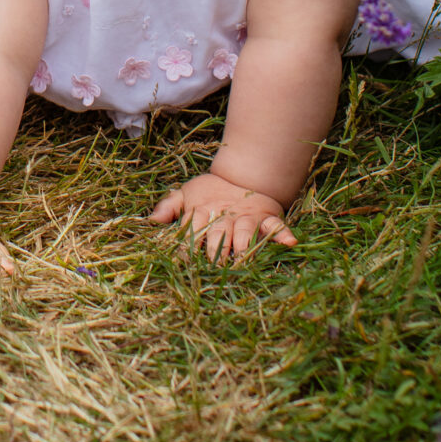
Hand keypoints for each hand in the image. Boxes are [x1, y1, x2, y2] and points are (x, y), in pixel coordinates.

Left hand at [149, 170, 298, 264]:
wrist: (243, 174)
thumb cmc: (210, 192)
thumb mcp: (186, 193)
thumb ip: (169, 206)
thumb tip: (151, 220)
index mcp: (203, 211)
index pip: (193, 229)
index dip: (188, 246)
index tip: (183, 263)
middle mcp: (225, 215)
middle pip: (219, 234)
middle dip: (216, 251)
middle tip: (213, 267)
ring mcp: (247, 217)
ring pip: (245, 233)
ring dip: (244, 248)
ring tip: (242, 262)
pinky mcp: (267, 217)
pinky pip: (277, 226)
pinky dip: (283, 234)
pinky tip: (289, 243)